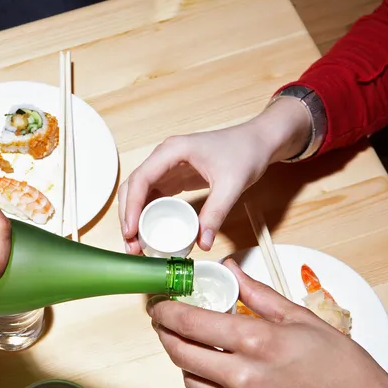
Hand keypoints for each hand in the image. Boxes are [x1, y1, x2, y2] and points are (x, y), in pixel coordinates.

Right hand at [118, 97, 312, 253]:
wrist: (259, 142)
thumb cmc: (245, 152)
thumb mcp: (232, 184)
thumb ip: (216, 213)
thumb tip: (203, 243)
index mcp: (172, 151)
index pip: (141, 179)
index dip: (132, 207)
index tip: (131, 231)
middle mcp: (164, 158)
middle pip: (132, 188)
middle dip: (128, 217)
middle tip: (131, 245)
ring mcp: (166, 168)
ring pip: (138, 194)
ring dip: (134, 218)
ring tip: (136, 245)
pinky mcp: (173, 178)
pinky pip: (152, 198)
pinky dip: (146, 216)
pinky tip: (148, 234)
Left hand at [148, 261, 387, 387]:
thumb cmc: (342, 367)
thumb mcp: (303, 319)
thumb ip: (258, 294)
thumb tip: (228, 270)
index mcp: (257, 341)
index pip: (190, 322)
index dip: (166, 311)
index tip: (159, 303)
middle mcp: (242, 376)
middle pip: (178, 352)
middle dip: (166, 333)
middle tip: (166, 322)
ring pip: (190, 379)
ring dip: (186, 360)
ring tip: (197, 346)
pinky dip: (209, 384)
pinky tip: (222, 372)